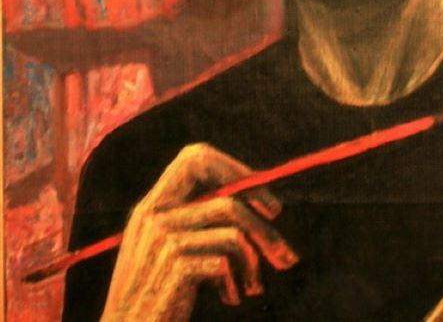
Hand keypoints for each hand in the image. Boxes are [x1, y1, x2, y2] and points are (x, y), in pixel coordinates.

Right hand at [100, 143, 298, 320]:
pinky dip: (236, 281)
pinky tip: (231, 297)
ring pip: (234, 231)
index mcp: (151, 205)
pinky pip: (225, 261)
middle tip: (277, 219)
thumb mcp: (164, 250)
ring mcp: (163, 241)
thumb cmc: (152, 297)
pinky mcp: (173, 267)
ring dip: (255, 257)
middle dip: (259, 205)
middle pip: (226, 195)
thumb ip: (193, 220)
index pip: (195, 158)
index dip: (234, 169)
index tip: (260, 194)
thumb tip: (254, 199)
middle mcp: (154, 216)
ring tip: (255, 282)